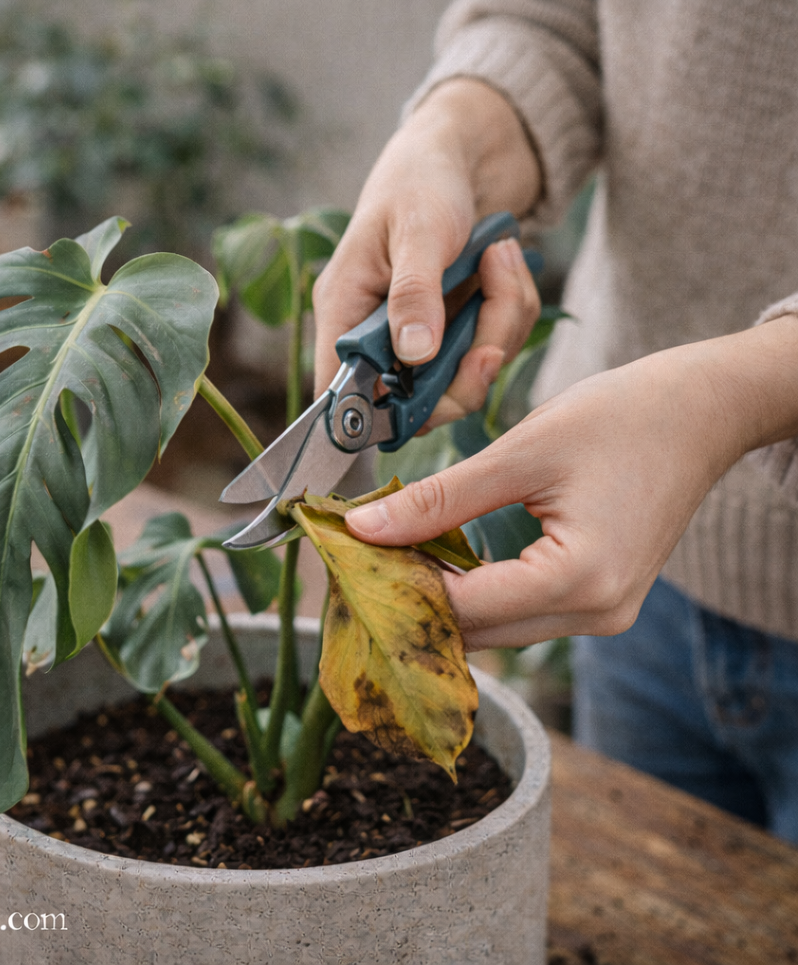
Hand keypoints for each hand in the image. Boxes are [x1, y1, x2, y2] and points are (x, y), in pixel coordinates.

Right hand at [312, 78, 541, 424]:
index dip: (375, 416)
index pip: (340, 393)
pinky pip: (491, 349)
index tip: (425, 401)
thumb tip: (414, 355)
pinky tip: (505, 264)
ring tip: (502, 260)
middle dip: (465, 374)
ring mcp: (419, 338)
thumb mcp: (418, 231)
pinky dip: (511, 310)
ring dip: (499, 327)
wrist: (461, 153)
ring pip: (463, 379)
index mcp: (344, 312)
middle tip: (491, 341)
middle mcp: (376, 336)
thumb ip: (414, 294)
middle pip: (415, 404)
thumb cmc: (421, 181)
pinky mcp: (454, 331)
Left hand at [343, 318, 797, 648]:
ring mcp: (603, 614)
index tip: (343, 559)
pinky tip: (439, 559)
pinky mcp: (600, 600)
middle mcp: (596, 613)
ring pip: (497, 628)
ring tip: (390, 555)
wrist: (698, 413)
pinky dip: (477, 592)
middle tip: (358, 559)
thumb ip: (439, 499)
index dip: (395, 586)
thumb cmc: (621, 418)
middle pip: (478, 630)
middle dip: (412, 599)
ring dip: (442, 599)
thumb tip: (364, 530)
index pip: (463, 607)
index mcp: (580, 578)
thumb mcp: (520, 453)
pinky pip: (521, 611)